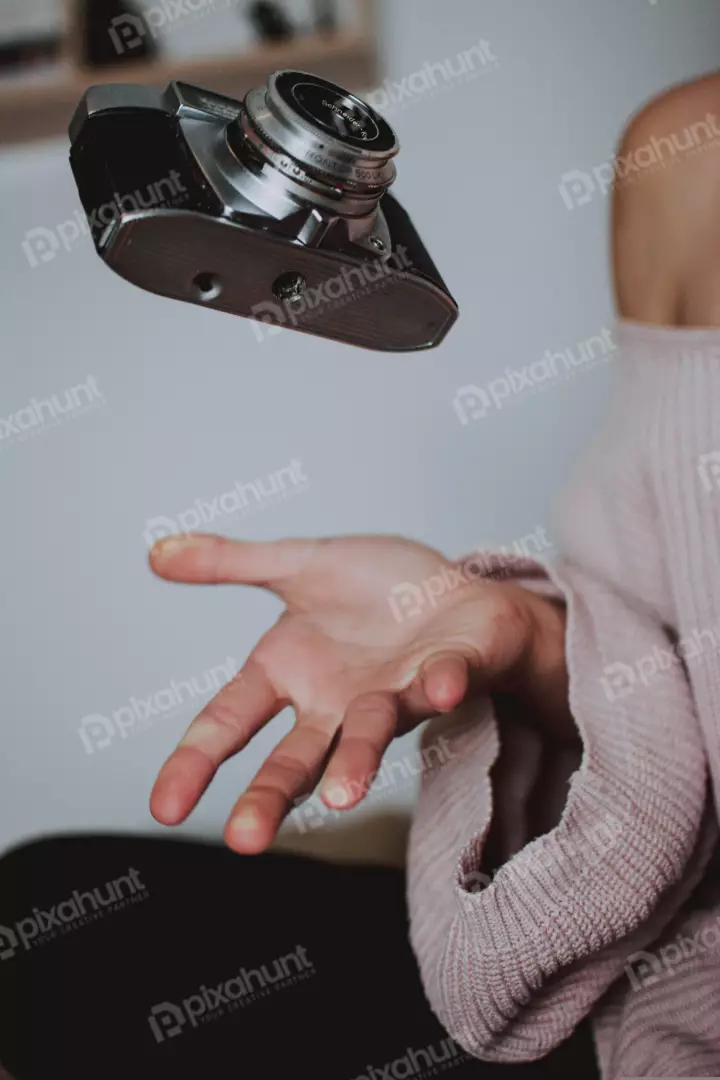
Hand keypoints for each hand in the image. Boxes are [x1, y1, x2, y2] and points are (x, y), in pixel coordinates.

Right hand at [148, 533, 566, 852]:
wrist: (456, 589)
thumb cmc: (378, 589)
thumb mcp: (298, 566)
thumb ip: (230, 563)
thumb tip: (156, 551)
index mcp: (289, 673)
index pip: (227, 723)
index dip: (194, 762)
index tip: (163, 810)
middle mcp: (336, 701)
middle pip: (294, 757)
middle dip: (269, 796)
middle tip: (244, 839)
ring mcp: (392, 694)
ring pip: (369, 732)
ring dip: (355, 762)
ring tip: (340, 796)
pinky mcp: (447, 673)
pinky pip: (443, 681)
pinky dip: (441, 685)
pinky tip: (438, 689)